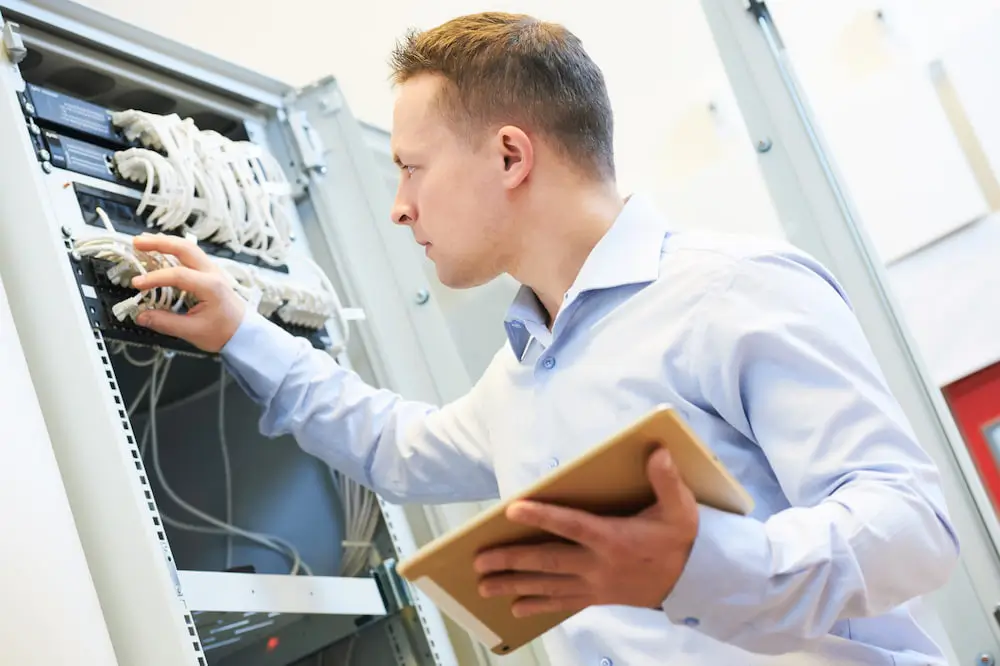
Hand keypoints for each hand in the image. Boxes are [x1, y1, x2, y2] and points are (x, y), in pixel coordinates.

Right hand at [129, 233, 246, 351]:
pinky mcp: (208, 272)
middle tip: (137, 243)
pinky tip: (159, 250)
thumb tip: (141, 316)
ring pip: (188, 248)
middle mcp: (212, 273)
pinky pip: (190, 254)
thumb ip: (166, 323)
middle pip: (185, 248)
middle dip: (159, 243)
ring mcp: (212, 270)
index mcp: (211, 287)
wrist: (244, 332)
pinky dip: (173, 249)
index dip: (156, 277)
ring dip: (165, 242)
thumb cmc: (223, 331)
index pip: (179, 275)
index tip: (137, 284)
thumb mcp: (193, 332)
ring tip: (144, 241)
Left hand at [474, 448, 698, 617]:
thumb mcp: (681, 508)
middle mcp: (599, 564)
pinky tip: (515, 609)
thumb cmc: (680, 540)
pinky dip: (537, 605)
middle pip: (548, 561)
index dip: (542, 516)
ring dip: (514, 585)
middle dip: (512, 560)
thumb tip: (657, 451)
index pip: (571, 525)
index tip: (512, 509)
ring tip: (483, 586)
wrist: (694, 582)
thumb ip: (666, 480)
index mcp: (613, 538)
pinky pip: (562, 603)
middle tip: (480, 560)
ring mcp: (595, 584)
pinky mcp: (597, 597)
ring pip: (548, 585)